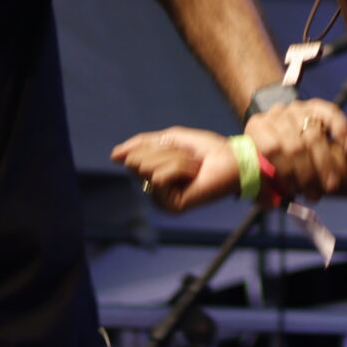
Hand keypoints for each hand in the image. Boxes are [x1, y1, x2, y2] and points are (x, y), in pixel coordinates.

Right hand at [110, 127, 238, 213]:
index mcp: (153, 174)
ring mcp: (161, 200)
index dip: (156, 146)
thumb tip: (114, 156)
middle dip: (165, 153)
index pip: (133, 155)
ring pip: (147, 168)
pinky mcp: (170, 206)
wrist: (232, 160)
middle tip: (188, 159)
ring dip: (175, 160)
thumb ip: (142, 145)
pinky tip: (193, 176)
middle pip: (137, 162)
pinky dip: (178, 169)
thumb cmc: (207, 150)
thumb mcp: (170, 140)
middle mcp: (154, 189)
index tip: (180, 150)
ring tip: (193, 168)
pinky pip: (159, 178)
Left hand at [245, 99, 346, 199]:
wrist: (276, 128)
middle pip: (296, 145)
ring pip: (315, 135)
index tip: (294, 191)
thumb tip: (271, 202)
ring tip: (330, 184)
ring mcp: (297, 109)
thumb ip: (262, 186)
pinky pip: (332, 114)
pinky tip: (346, 149)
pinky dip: (342, 131)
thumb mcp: (258, 169)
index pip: (272, 148)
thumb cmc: (268, 158)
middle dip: (308, 174)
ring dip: (325, 164)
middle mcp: (277, 115)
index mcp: (257, 128)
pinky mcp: (314, 105)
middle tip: (315, 194)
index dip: (286, 172)